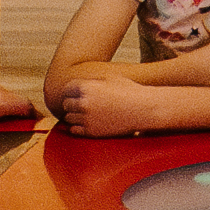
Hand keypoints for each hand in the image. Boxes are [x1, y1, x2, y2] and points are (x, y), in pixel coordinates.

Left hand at [42, 68, 177, 135]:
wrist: (143, 108)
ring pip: (68, 117)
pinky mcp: (92, 131)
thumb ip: (91, 79)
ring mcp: (87, 119)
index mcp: (87, 87)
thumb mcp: (110, 77)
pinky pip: (74, 130)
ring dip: (74, 115)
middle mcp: (84, 103)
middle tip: (81, 103)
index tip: (76, 93)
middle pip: (66, 103)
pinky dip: (77, 127)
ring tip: (85, 113)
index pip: (67, 88)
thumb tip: (77, 81)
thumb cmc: (129, 90)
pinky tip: (87, 122)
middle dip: (72, 103)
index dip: (71, 90)